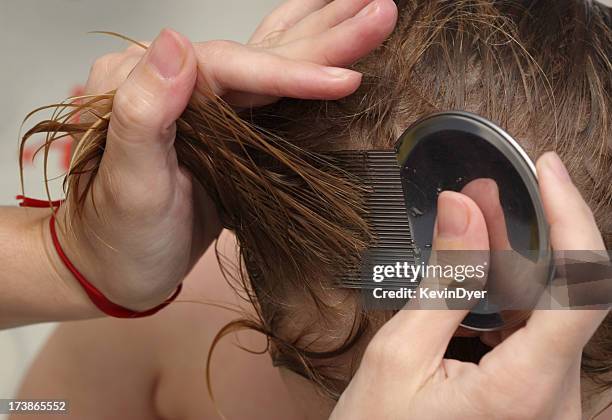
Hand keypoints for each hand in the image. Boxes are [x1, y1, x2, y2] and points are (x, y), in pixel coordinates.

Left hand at [55, 0, 398, 310]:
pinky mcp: (226, 128)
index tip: (344, 78)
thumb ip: (141, 112)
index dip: (290, 71)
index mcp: (145, 83)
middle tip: (380, 12)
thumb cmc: (118, 237)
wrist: (116, 269)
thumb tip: (175, 43)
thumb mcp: (127, 184)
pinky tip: (326, 43)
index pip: (230, 66)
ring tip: (365, 12)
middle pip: (260, 53)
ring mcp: (205, 104)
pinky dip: (304, 67)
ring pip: (272, 62)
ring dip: (322, 37)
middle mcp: (177, 83)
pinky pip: (271, 89)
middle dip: (326, 34)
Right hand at [330, 152, 608, 419]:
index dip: (572, 220)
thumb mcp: (400, 354)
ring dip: (515, 262)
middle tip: (481, 193)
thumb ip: (444, 281)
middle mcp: (557, 401)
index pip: (585, 288)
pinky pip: (538, 335)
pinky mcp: (538, 401)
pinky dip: (510, 295)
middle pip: (567, 295)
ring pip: (552, 312)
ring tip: (471, 223)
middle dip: (527, 234)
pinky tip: (477, 272)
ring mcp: (551, 405)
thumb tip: (461, 207)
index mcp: (527, 390)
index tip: (547, 171)